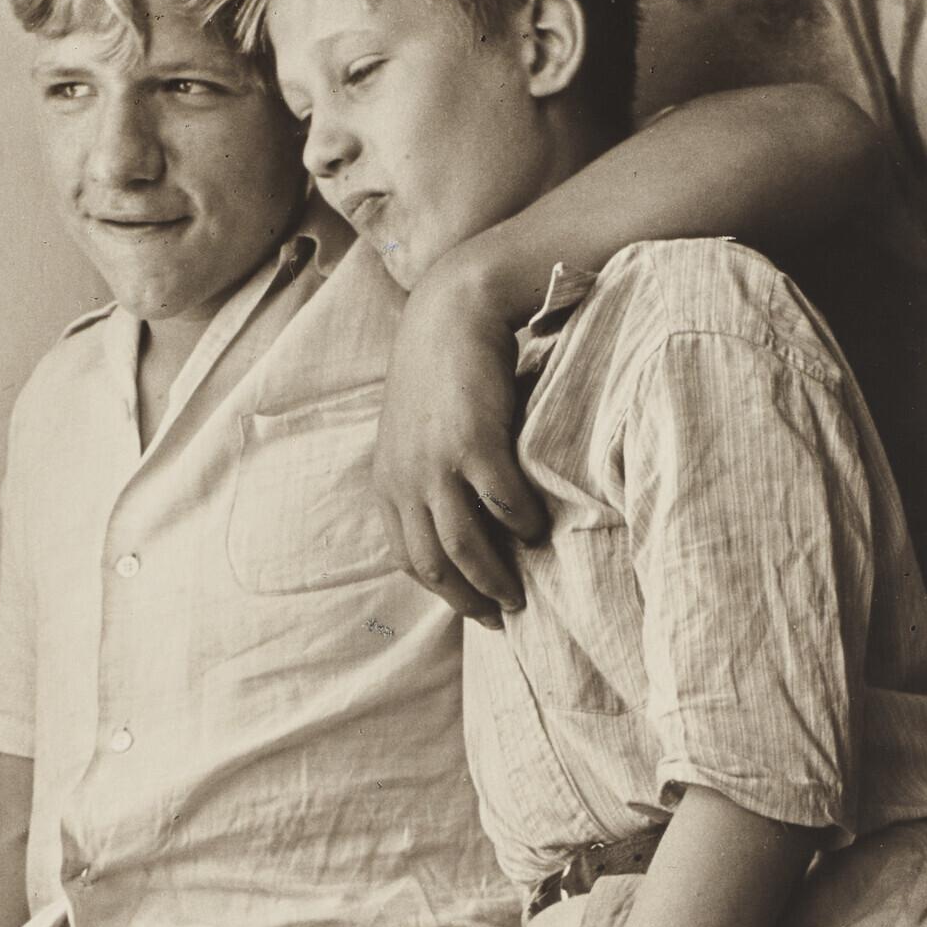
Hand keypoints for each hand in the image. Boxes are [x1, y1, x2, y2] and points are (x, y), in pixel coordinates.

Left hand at [375, 271, 546, 626]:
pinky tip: (537, 529)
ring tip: (521, 594)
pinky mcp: (472, 442)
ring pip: (463, 544)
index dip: (443, 591)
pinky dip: (521, 524)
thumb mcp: (419, 433)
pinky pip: (501, 502)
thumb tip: (460, 524)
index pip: (408, 557)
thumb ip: (427, 477)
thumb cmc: (445, 373)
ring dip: (494, 577)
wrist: (453, 311)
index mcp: (389, 481)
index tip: (476, 610)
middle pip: (433, 562)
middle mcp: (406, 478)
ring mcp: (436, 462)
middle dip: (468, 597)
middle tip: (503, 615)